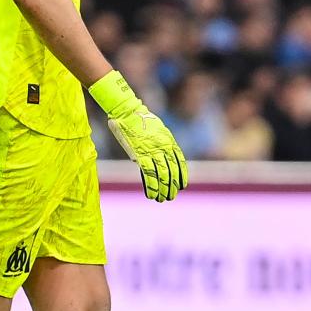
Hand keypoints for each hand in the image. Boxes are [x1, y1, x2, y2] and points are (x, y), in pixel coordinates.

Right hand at [89, 70, 187, 202]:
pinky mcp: (140, 154)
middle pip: (172, 171)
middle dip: (172, 186)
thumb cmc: (139, 119)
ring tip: (162, 199)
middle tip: (171, 196)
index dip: (182, 175)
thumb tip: (159, 157)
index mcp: (168, 141)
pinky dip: (151, 186)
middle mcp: (163, 147)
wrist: (127, 111)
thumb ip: (160, 144)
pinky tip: (151, 194)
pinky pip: (148, 174)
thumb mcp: (157, 130)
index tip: (183, 186)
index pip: (180, 161)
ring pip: (162, 174)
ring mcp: (152, 151)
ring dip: (163, 189)